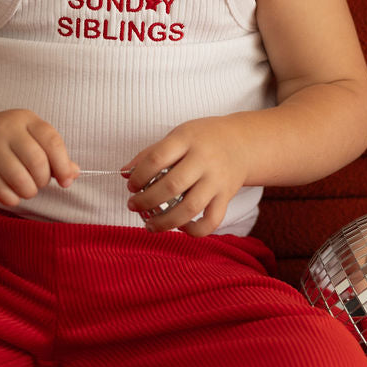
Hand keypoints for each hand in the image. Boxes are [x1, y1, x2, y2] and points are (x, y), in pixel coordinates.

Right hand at [0, 110, 78, 207]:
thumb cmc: (8, 138)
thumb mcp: (31, 136)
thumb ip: (54, 153)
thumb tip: (74, 173)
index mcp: (26, 119)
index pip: (52, 141)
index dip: (63, 165)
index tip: (66, 181)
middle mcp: (6, 130)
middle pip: (37, 162)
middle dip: (43, 180)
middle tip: (39, 182)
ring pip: (20, 180)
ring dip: (29, 191)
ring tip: (26, 189)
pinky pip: (1, 191)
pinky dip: (12, 199)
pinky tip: (12, 194)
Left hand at [122, 118, 248, 236]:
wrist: (242, 143)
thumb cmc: (203, 139)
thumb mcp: (177, 136)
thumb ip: (150, 153)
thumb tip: (125, 173)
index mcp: (187, 140)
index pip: (157, 159)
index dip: (138, 176)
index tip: (131, 186)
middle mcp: (204, 160)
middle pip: (171, 186)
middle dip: (146, 201)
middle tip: (133, 205)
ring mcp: (217, 181)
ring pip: (190, 208)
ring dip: (165, 222)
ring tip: (149, 225)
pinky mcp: (226, 197)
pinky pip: (211, 221)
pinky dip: (194, 230)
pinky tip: (180, 227)